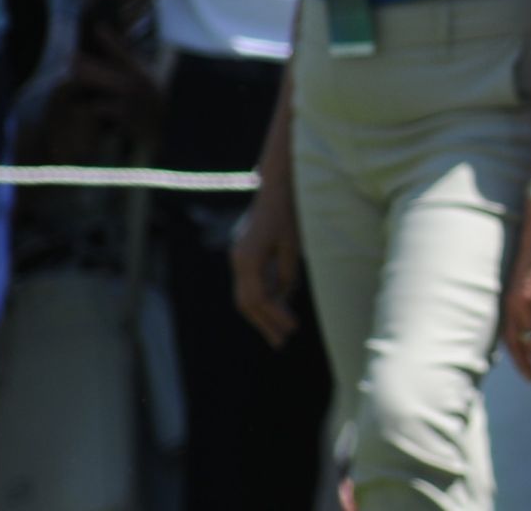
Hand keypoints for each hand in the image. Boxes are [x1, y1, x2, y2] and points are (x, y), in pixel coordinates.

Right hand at [229, 188, 303, 348]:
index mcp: (248, 258)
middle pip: (246, 302)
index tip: (291, 329)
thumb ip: (286, 273)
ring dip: (262, 314)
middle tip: (282, 342)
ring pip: (245, 296)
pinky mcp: (243, 255)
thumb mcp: (292, 245)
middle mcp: (237, 260)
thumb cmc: (288, 214)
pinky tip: (280, 307)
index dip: (274, 316)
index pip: (258, 298)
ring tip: (280, 331)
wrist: (276, 188)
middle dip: (264, 323)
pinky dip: (264, 298)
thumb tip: (285, 299)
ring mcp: (238, 258)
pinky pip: (250, 283)